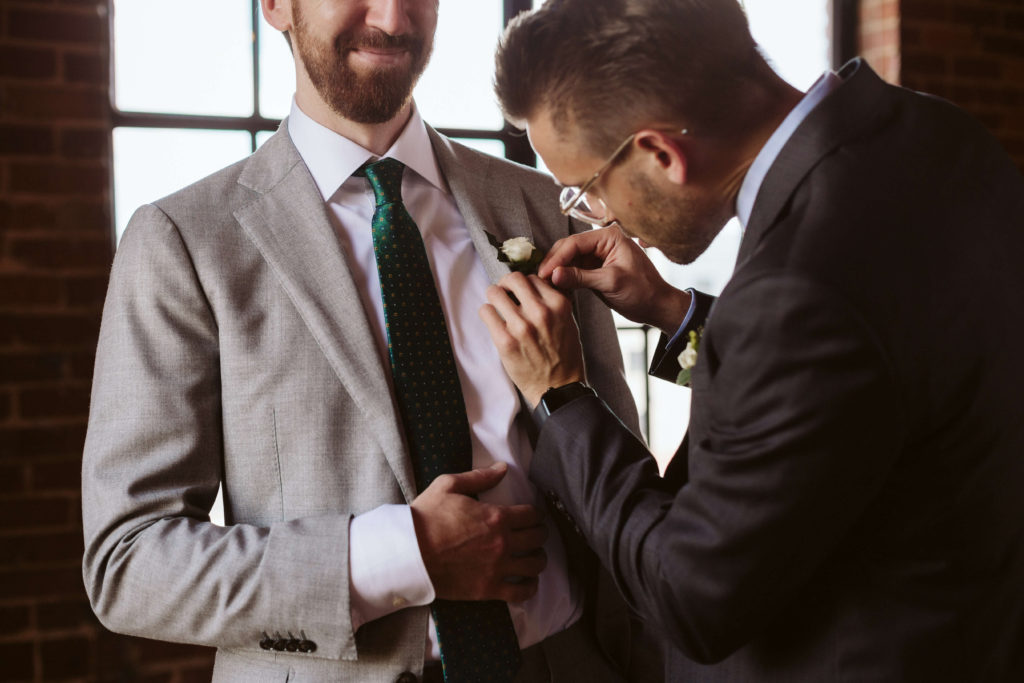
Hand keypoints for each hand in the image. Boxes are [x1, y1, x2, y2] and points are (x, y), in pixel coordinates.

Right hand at [410, 463, 547, 602]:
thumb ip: (480, 477)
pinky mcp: (488, 589)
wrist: (409, 552)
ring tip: (533, 556)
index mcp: (497, 517)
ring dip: (539, 559)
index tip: (532, 516)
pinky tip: (529, 582)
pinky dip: (530, 588)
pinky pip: (521, 592)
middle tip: (534, 534)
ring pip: (535, 565)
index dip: (536, 514)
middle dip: (539, 533)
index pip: (532, 515)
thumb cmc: (426, 517)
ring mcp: (498, 568)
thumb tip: (503, 468)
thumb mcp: (449, 486)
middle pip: (538, 538)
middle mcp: (503, 542)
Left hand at [480, 272, 584, 407]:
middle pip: (513, 279)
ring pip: (494, 292)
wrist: (558, 388)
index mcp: (559, 305)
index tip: (520, 292)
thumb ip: (552, 303)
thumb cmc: (564, 356)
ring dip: (493, 298)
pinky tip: (493, 321)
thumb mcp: (568, 323)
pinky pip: (486, 312)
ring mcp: (521, 326)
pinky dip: (487, 314)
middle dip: (505, 284)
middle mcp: (541, 312)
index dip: (524, 285)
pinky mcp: (505, 340)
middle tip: (504, 293)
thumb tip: (532, 287)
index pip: (533, 278)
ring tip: (496, 307)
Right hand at [539, 226, 691, 334]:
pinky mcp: (595, 268)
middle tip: (540, 279)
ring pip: (569, 259)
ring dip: (557, 271)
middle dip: (554, 263)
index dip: (556, 258)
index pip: (574, 243)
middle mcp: (602, 241)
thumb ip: (582, 277)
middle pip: (569, 248)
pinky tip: (556, 287)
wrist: (657, 306)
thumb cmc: (642, 291)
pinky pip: (574, 270)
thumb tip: (554, 275)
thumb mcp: (611, 283)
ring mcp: (598, 255)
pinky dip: (565, 278)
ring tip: (545, 284)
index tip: (543, 273)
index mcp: (609, 236)